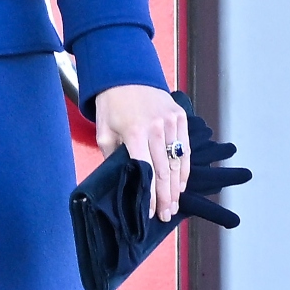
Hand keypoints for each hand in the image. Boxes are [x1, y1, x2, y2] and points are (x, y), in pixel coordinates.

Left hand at [94, 85, 189, 222]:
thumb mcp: (104, 132)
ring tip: (174, 206)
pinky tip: (181, 184)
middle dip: (166, 198)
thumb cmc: (111, 105)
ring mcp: (171, 121)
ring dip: (177, 187)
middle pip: (165, 171)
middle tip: (166, 216)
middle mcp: (156, 128)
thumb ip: (113, 157)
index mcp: (135, 133)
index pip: (146, 172)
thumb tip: (122, 181)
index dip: (150, 195)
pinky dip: (185, 168)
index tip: (150, 213)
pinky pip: (186, 149)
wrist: (125, 73)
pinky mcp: (180, 117)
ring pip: (178, 162)